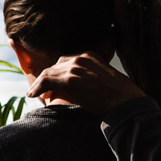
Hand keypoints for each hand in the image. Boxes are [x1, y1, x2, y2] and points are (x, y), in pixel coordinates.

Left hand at [28, 52, 144, 117]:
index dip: (59, 72)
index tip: (55, 82)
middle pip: (56, 65)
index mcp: (92, 56)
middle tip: (43, 90)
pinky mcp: (70, 81)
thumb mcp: (109, 81)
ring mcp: (75, 68)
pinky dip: (37, 88)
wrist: (127, 103)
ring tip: (35, 93)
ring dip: (40, 83)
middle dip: (48, 77)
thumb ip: (97, 80)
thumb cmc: (123, 97)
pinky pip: (46, 81)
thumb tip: (94, 90)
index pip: (68, 61)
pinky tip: (32, 95)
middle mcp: (82, 58)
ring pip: (49, 73)